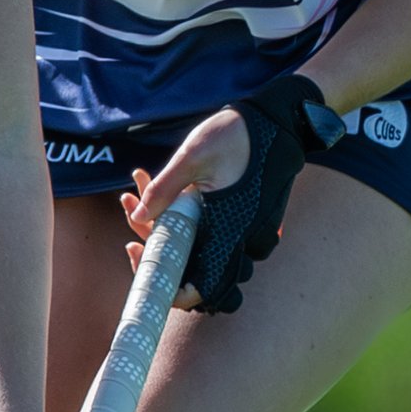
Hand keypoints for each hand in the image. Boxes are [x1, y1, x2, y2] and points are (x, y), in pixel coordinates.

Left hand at [122, 75, 335, 313]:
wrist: (278, 119)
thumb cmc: (238, 135)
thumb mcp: (193, 155)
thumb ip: (163, 189)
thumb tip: (137, 217)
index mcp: (231, 231)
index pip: (203, 288)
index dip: (174, 292)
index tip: (148, 271)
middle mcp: (241, 239)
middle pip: (193, 270)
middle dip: (157, 254)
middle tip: (131, 236)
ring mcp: (242, 231)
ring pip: (195, 248)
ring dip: (161, 232)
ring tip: (132, 196)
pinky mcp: (240, 220)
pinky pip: (205, 231)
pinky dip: (178, 219)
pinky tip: (154, 189)